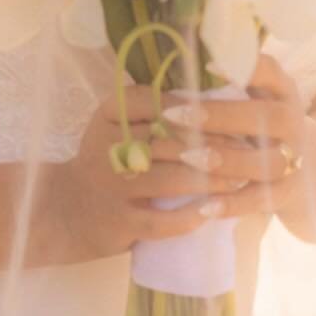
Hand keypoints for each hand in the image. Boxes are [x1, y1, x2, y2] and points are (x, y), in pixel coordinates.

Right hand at [42, 80, 253, 264]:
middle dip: (216, 146)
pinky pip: (161, 222)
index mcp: (109, 115)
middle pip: (171, 142)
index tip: (234, 115)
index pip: (158, 103)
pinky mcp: (118, 222)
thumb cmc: (106, 161)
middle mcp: (106, 147)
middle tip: (249, 150)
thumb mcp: (117, 124)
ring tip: (240, 180)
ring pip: (172, 180)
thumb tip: (214, 92)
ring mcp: (112, 187)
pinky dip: (188, 218)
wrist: (66, 210)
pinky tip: (211, 213)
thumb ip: (153, 108)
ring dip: (211, 181)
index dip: (198, 110)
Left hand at [144, 52, 310, 223]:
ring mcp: (293, 159)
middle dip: (221, 116)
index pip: (272, 72)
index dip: (246, 67)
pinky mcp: (284, 192)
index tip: (207, 64)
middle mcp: (292, 123)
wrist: (307, 163)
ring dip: (226, 159)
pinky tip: (204, 206)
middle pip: (268, 118)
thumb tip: (175, 69)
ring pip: (266, 162)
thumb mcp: (256, 94)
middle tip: (175, 114)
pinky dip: (232, 204)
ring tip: (187, 156)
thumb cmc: (260, 119)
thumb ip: (228, 82)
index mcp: (282, 91)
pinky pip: (260, 200)